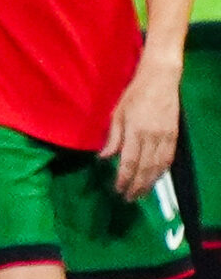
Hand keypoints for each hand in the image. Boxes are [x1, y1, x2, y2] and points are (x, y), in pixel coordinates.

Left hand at [102, 50, 181, 202]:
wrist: (160, 80)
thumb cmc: (134, 94)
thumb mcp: (116, 113)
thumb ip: (113, 137)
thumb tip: (104, 158)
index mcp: (135, 130)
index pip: (129, 162)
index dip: (124, 179)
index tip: (117, 190)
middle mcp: (153, 136)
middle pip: (145, 168)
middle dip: (137, 186)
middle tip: (128, 198)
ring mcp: (166, 136)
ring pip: (159, 166)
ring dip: (150, 183)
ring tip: (140, 194)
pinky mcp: (174, 135)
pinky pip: (169, 158)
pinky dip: (162, 171)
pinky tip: (155, 179)